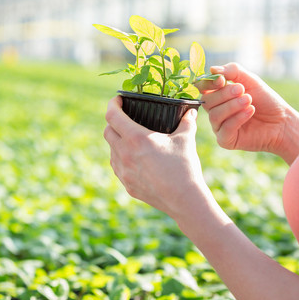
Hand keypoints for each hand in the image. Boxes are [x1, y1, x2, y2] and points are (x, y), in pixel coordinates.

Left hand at [103, 96, 211, 218]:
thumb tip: (191, 111)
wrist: (184, 199)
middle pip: (107, 131)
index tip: (118, 100)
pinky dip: (120, 157)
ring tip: (130, 138)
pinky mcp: (127, 184)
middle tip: (125, 118)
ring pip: (111, 149)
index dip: (112, 104)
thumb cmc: (184, 167)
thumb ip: (187, 122)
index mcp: (136, 138)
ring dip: (116, 141)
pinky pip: (117, 166)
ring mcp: (123, 171)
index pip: (112, 116)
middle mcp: (124, 154)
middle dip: (113, 122)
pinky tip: (133, 157)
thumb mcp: (186, 139)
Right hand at [196, 63, 298, 163]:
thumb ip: (232, 71)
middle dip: (225, 94)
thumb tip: (212, 69)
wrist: (282, 121)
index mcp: (218, 95)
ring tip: (249, 100)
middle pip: (207, 101)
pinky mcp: (226, 140)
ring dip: (232, 106)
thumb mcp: (250, 80)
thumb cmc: (266, 100)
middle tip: (243, 90)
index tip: (222, 80)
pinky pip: (224, 129)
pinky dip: (237, 118)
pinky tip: (251, 111)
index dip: (208, 83)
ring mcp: (219, 126)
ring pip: (214, 115)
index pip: (202, 87)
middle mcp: (216, 110)